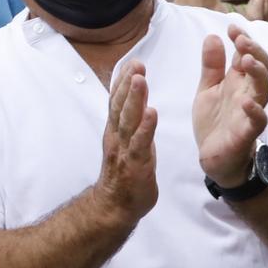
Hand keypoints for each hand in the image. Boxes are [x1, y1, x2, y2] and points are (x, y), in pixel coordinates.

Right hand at [92, 61, 157, 226]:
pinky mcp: (135, 164)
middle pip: (121, 105)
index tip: (131, 61)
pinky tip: (152, 113)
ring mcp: (124, 149)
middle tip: (136, 63)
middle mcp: (117, 136)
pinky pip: (140, 143)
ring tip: (140, 80)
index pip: (117, 101)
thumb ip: (129, 122)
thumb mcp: (125, 142)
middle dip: (128, 83)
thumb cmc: (124, 174)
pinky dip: (146, 127)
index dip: (123, 81)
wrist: (115, 206)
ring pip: (128, 120)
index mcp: (115, 130)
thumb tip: (135, 101)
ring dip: (134, 99)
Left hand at [194, 28, 267, 187]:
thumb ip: (211, 65)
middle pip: (262, 67)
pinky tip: (246, 101)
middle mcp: (248, 93)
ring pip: (264, 89)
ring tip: (246, 60)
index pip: (247, 54)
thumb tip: (212, 36)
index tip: (231, 26)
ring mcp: (250, 112)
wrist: (214, 157)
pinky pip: (258, 121)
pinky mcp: (247, 133)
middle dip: (255, 51)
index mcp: (238, 81)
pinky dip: (255, 111)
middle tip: (242, 40)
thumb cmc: (215, 121)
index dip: (243, 39)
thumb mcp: (207, 89)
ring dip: (258, 73)